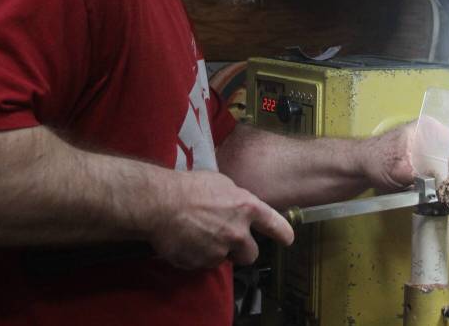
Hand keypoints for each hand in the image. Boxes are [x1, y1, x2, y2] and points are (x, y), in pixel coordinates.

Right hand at [149, 170, 293, 268]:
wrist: (161, 203)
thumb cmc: (189, 186)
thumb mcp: (221, 183)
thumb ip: (236, 198)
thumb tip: (238, 205)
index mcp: (247, 208)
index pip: (274, 225)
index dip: (283, 233)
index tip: (288, 239)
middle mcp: (238, 233)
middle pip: (251, 254)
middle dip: (243, 251)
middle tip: (229, 241)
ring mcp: (220, 250)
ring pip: (225, 259)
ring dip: (218, 252)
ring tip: (200, 236)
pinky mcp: (201, 263)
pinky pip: (204, 264)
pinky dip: (198, 257)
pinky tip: (187, 242)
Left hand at [361, 121, 448, 190]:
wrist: (359, 166)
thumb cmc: (377, 160)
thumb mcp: (402, 168)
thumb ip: (425, 175)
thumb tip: (444, 184)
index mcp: (428, 129)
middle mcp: (431, 136)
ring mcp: (427, 148)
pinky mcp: (423, 161)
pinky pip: (441, 170)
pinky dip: (446, 181)